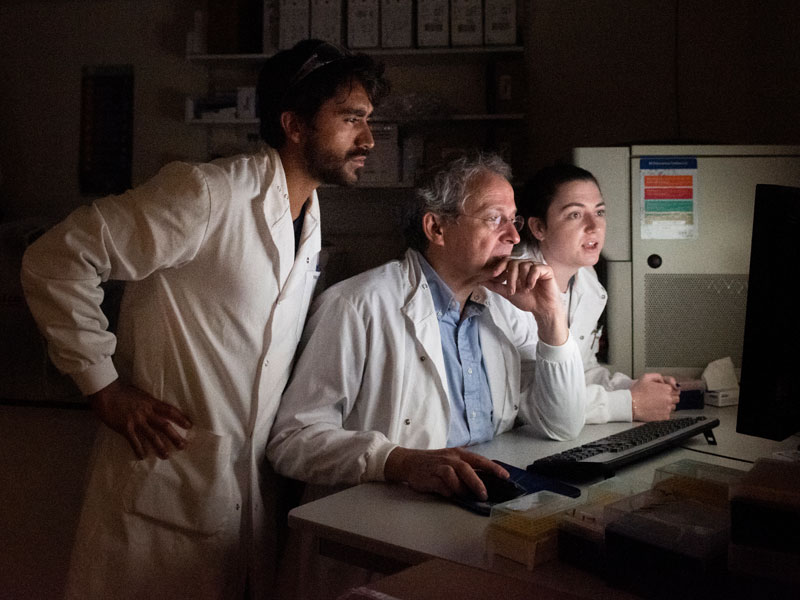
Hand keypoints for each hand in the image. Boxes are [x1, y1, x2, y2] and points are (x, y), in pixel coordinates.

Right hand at [89, 380, 192, 459]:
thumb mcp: (140, 394)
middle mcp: (146, 412)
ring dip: (160, 447)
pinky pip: (134, 441)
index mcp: (151, 402)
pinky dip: (139, 450)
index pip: (170, 410)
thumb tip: (155, 409)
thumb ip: (148, 403)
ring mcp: (136, 420)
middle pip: (165, 426)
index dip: (181, 418)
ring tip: (166, 456)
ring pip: (152, 436)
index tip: (189, 425)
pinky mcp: (125, 428)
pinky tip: (142, 457)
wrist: (106, 391)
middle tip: (183, 446)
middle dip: (175, 436)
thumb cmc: (122, 392)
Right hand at [384, 447, 508, 500]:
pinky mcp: (430, 476)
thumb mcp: (452, 461)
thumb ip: (467, 470)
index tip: (506, 477)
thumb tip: (486, 483)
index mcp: (459, 453)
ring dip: (462, 488)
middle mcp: (450, 458)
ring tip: (467, 496)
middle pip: (467, 467)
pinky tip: (450, 494)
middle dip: (477, 482)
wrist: (409, 462)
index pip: (479, 460)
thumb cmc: (435, 463)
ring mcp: (439, 466)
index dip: (493, 468)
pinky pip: (441, 485)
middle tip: (485, 494)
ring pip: (454, 475)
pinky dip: (448, 491)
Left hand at [484, 259, 567, 344]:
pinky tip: (531, 286)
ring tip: (524, 291)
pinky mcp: (546, 269)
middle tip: (511, 291)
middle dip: (510, 278)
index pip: (506, 261)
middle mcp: (526, 265)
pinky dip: (531, 278)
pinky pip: (536, 268)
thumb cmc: (527, 300)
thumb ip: (495, 285)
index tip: (494, 274)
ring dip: (521, 280)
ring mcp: (536, 266)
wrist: (542, 309)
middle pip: (514, 263)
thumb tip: (480, 280)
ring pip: (524, 265)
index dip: (499, 266)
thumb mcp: (507, 293)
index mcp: (517, 268)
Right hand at [630, 373, 680, 420]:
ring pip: (673, 407)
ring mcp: (667, 408)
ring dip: (667, 405)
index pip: (676, 389)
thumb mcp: (645, 377)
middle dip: (670, 397)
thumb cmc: (637, 391)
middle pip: (676, 398)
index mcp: (666, 389)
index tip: (662, 391)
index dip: (668, 390)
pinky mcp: (664, 417)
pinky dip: (663, 412)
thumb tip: (667, 382)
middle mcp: (669, 398)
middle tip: (660, 398)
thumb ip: (659, 376)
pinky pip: (668, 414)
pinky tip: (655, 409)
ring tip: (656, 404)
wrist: (630, 405)